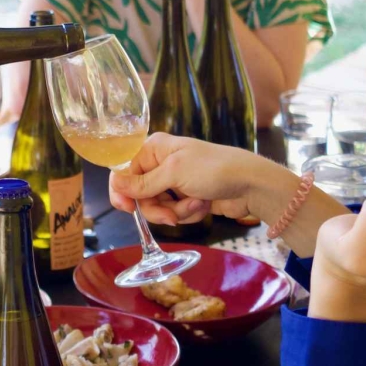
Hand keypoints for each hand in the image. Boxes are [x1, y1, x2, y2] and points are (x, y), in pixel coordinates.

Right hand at [108, 133, 277, 224]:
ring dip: (177, 211)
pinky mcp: (186, 197)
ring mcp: (174, 181)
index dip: (123, 191)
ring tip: (197, 203)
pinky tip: (203, 204)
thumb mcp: (174, 173)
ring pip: (157, 206)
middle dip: (157, 207)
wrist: (250, 185)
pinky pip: (174, 212)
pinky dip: (188, 212)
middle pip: (140, 194)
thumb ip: (143, 183)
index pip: (124, 171)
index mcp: (153, 149)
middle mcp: (160, 164)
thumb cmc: (213, 169)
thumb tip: (116, 184)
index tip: (127, 209)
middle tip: (170, 215)